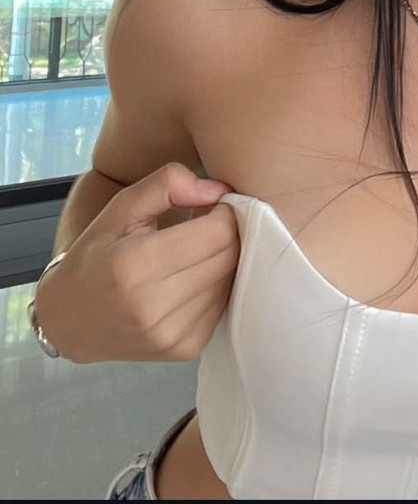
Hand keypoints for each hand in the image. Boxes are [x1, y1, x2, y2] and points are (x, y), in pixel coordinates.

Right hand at [34, 163, 239, 363]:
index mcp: (135, 265)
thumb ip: (169, 184)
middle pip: (229, 255)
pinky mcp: (185, 350)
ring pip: (231, 280)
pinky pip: (224, 305)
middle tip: (204, 226)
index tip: (209, 206)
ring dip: (223, 260)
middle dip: (226, 233)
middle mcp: (153, 306)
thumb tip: (218, 190)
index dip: (223, 211)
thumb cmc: (97, 255)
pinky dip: (216, 286)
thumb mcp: (122, 207)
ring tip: (194, 252)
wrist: (69, 321)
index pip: (218, 232)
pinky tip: (192, 279)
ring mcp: (171, 334)